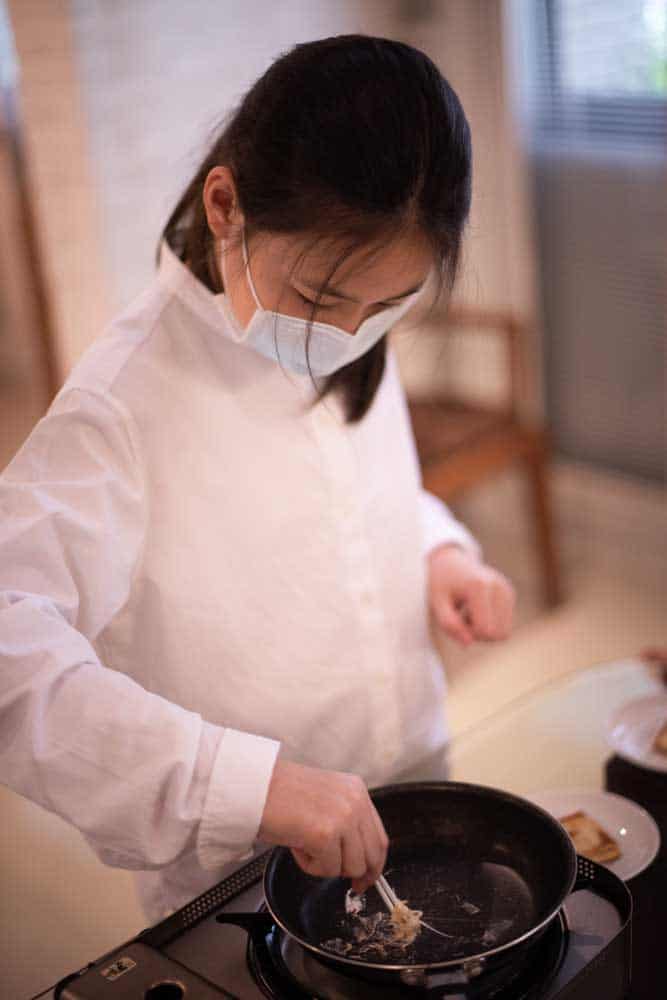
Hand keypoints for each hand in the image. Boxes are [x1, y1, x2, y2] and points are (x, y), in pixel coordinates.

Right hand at [258, 759, 388, 892]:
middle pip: (372, 855)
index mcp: (356, 790)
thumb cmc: (279, 793)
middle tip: (349, 886)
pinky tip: (297, 846)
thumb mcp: (324, 798)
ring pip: (351, 867)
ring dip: (327, 867)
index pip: (379, 837)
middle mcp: (354, 801)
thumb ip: (345, 819)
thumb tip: (357, 858)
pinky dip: (310, 866)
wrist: (253, 786)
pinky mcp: (325, 834)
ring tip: (305, 847)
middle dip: (358, 875)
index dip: (374, 864)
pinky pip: (328, 869)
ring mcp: (342, 817)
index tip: (366, 878)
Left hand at [428, 544, 515, 646]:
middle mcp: (498, 586)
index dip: (469, 634)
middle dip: (479, 635)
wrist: (451, 562)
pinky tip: (477, 610)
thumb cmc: (441, 584)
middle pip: (499, 635)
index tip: (456, 622)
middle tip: (462, 620)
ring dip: (485, 630)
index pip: (485, 630)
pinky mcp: (510, 593)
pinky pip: (505, 625)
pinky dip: (491, 624)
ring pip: (505, 633)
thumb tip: (468, 644)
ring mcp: (507, 589)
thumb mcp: (437, 603)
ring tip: (469, 614)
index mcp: (479, 586)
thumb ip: (449, 624)